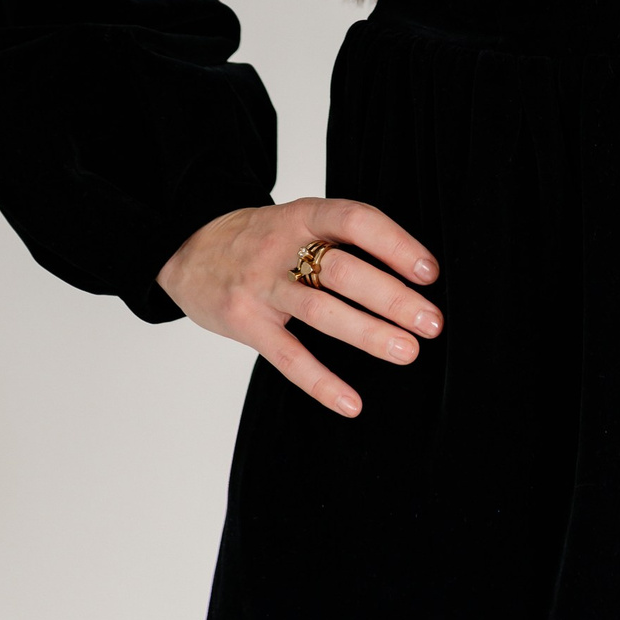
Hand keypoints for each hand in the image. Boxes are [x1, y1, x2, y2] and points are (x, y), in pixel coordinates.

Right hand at [157, 196, 442, 418]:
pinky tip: (351, 402)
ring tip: (407, 351)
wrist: (187, 248)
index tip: (429, 272)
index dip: (395, 243)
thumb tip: (408, 274)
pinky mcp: (246, 323)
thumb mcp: (297, 222)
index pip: (355, 220)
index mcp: (303, 217)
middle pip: (343, 270)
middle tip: (431, 322)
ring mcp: (262, 286)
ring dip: (368, 332)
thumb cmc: (259, 239)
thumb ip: (339, 240)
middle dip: (392, 297)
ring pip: (320, 311)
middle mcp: (282, 248)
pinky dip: (321, 382)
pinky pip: (287, 357)